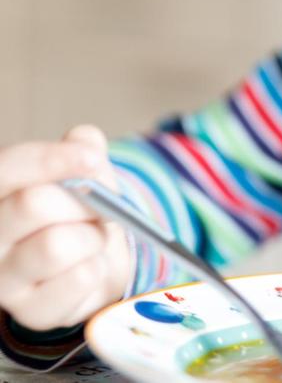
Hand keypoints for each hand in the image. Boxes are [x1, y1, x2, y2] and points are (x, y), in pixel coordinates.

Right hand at [0, 125, 131, 330]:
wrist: (94, 260)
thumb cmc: (80, 208)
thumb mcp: (84, 170)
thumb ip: (83, 149)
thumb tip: (84, 142)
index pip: (8, 168)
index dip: (51, 160)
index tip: (91, 158)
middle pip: (34, 204)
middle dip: (82, 201)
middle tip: (98, 208)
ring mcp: (2, 278)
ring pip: (57, 245)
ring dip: (92, 237)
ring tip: (91, 239)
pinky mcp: (30, 311)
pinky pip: (80, 279)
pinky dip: (98, 267)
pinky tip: (89, 266)